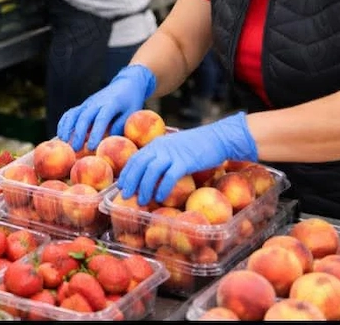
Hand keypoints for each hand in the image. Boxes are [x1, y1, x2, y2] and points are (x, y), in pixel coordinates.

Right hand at [57, 64, 156, 151]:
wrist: (126, 83)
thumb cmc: (131, 102)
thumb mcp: (132, 113)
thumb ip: (121, 126)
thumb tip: (110, 141)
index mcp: (111, 104)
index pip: (101, 119)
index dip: (95, 133)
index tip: (91, 147)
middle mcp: (96, 102)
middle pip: (84, 117)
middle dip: (78, 133)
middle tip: (75, 149)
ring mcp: (88, 103)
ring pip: (74, 114)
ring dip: (67, 128)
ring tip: (63, 143)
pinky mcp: (83, 105)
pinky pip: (71, 113)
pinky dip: (64, 123)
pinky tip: (61, 135)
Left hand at [118, 112, 258, 203]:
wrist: (218, 138)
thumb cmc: (197, 146)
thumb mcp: (175, 147)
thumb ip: (163, 157)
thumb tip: (152, 174)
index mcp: (157, 144)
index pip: (135, 158)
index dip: (127, 172)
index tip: (122, 186)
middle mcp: (161, 147)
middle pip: (140, 165)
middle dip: (131, 181)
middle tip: (126, 196)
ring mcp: (172, 154)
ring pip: (151, 172)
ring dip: (144, 188)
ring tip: (142, 201)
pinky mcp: (185, 162)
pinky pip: (169, 177)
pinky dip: (162, 188)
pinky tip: (160, 198)